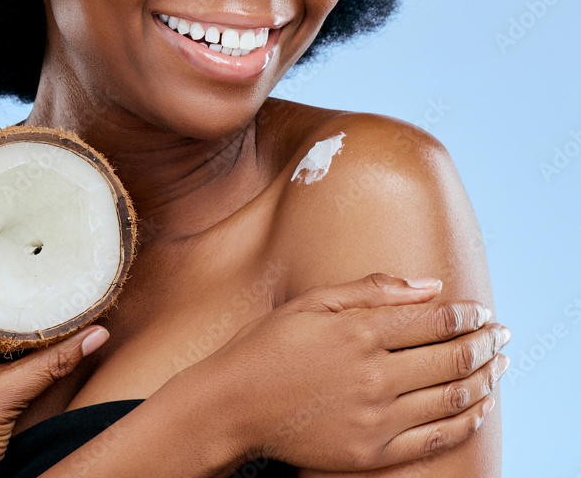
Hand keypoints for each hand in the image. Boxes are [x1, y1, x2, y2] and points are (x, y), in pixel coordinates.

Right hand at [188, 272, 508, 471]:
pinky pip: (435, 437)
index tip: (481, 309)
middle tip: (501, 335)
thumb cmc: (269, 345)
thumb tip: (429, 285)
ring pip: (451, 397)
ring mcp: (375, 417)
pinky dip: (465, 421)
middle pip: (450, 357)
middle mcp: (374, 374)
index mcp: (359, 331)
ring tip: (499, 366)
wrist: (234, 404)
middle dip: (484, 343)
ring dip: (484, 379)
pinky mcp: (373, 451)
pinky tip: (477, 407)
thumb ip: (372, 290)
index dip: (466, 313)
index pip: (434, 320)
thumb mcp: (313, 302)